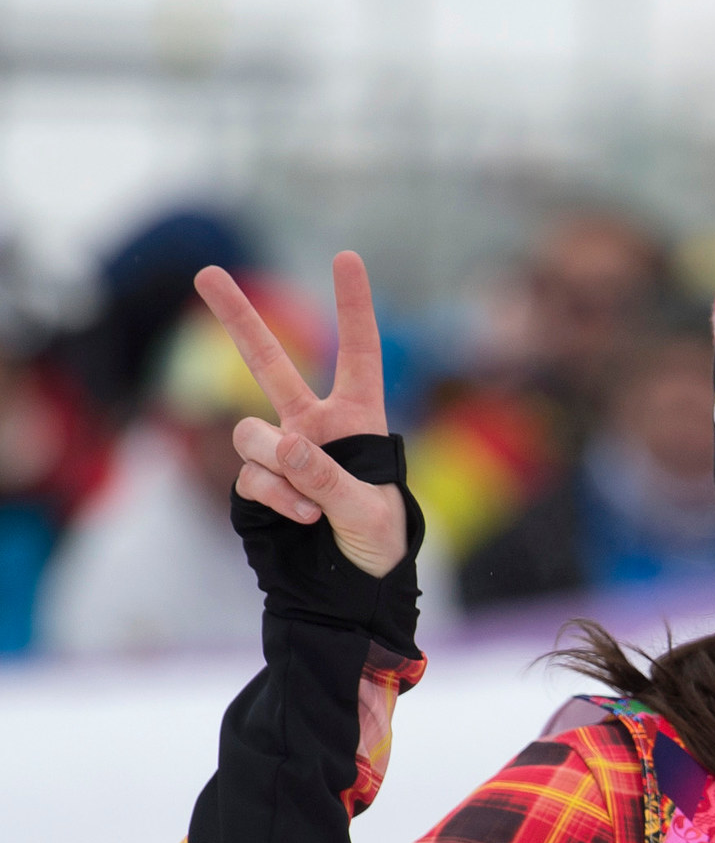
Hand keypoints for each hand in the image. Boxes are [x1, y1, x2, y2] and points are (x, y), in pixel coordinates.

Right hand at [193, 251, 405, 575]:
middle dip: (238, 320)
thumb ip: (328, 479)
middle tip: (207, 272)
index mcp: (360, 420)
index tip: (346, 258)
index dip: (353, 307)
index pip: (358, 354)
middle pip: (272, 364)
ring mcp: (283, 451)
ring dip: (276, 466)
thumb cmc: (380, 542)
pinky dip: (275, 497)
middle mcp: (316, 425)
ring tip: (311, 504)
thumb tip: (284, 445)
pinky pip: (251, 476)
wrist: (353, 584)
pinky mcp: (260, 480)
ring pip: (251, 434)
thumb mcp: (369, 512)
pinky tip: (302, 519)